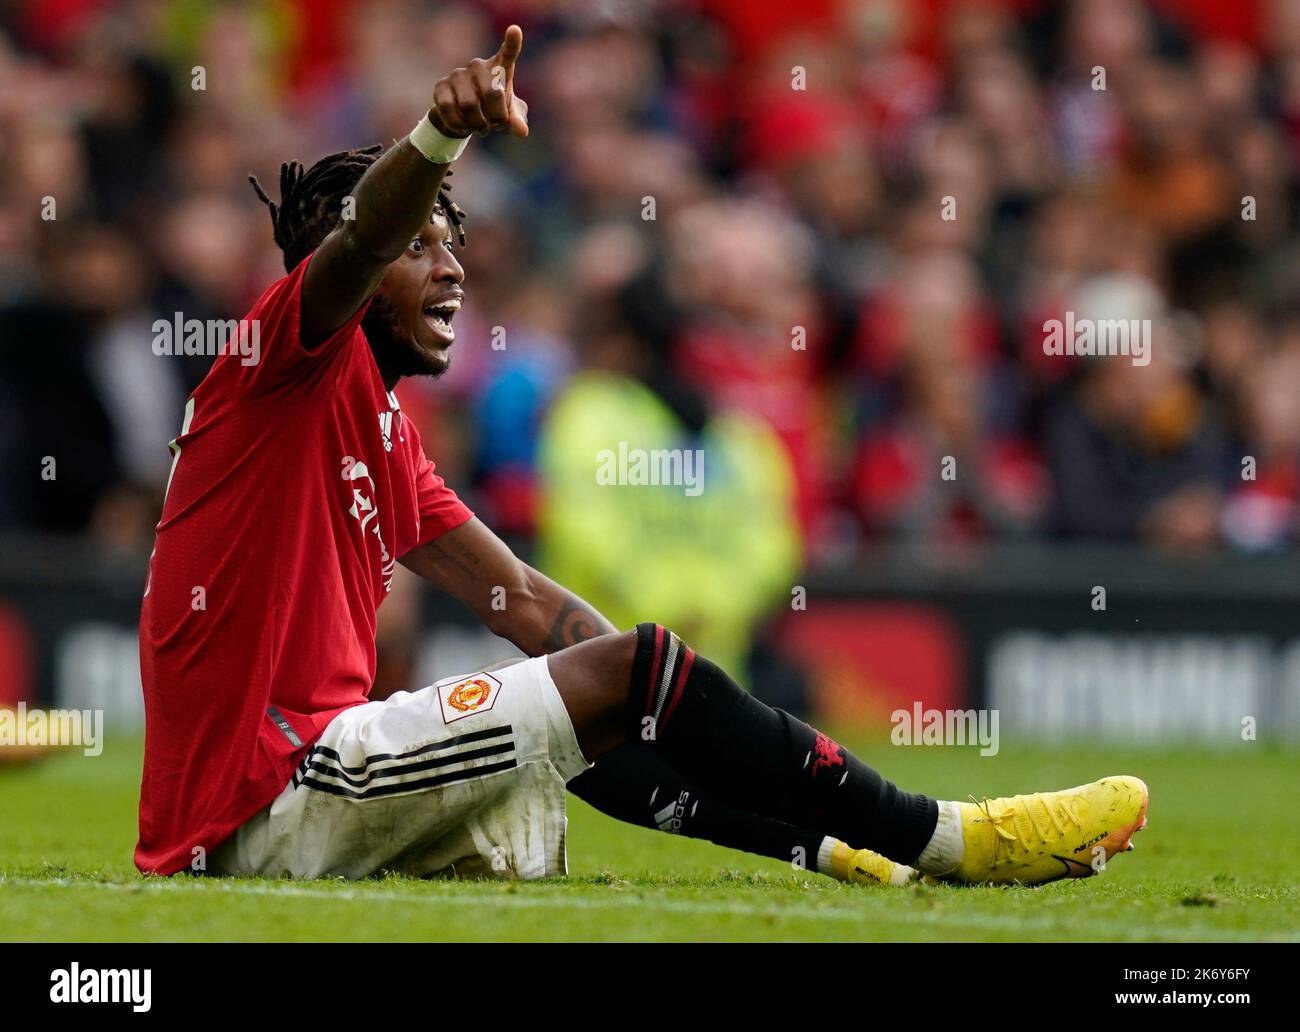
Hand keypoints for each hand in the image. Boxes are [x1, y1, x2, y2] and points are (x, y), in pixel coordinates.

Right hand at [429, 24, 528, 138]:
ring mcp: (458, 74)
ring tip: (480, 128)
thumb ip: (517, 120)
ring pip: (470, 105)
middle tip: (494, 126)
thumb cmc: (492, 112)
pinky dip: (459, 125)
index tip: (515, 30)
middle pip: (492, 93)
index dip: (512, 43)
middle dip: (496, 118)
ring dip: (478, 125)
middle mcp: (479, 66)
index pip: (508, 53)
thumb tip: (521, 131)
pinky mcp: (441, 86)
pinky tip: (463, 126)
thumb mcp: (508, 117)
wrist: (463, 119)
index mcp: (500, 69)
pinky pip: (449, 109)